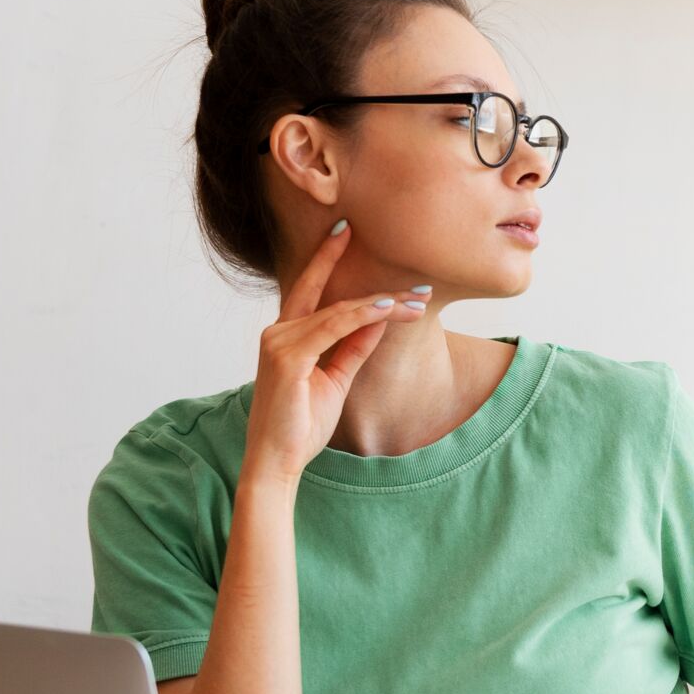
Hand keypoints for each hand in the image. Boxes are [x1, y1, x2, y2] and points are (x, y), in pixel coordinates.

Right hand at [244, 219, 428, 485]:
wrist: (276, 462)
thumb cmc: (301, 425)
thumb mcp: (336, 379)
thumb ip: (352, 347)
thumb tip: (377, 319)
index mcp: (286, 336)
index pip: (309, 288)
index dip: (326, 259)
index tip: (346, 231)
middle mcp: (277, 332)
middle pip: (326, 293)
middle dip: (361, 276)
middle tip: (401, 266)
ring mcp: (279, 343)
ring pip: (339, 311)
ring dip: (382, 304)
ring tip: (417, 300)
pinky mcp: (286, 358)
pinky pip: (332, 327)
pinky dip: (361, 316)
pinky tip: (387, 308)